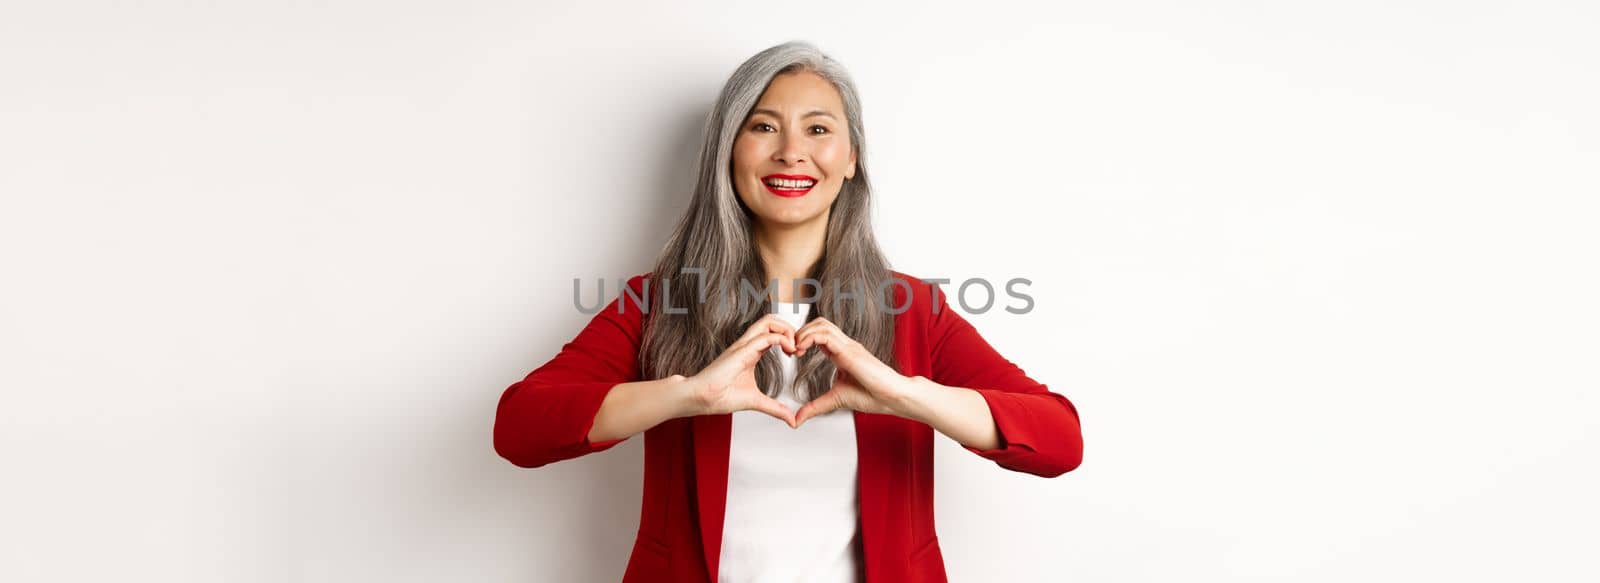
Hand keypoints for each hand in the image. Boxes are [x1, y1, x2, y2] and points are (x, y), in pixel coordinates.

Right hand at [685, 314, 799, 427]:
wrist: (700, 398)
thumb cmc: (720, 396)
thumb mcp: (756, 401)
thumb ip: (775, 408)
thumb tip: (791, 420)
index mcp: (751, 351)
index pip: (772, 331)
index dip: (788, 337)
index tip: (796, 354)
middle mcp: (748, 344)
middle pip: (771, 320)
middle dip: (790, 328)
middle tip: (798, 347)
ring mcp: (744, 345)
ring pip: (769, 321)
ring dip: (787, 330)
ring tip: (794, 347)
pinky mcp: (742, 351)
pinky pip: (766, 336)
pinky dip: (782, 339)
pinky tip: (789, 352)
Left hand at [791, 317, 916, 427]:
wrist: (892, 397)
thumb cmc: (872, 396)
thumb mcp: (835, 400)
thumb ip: (814, 407)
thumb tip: (797, 420)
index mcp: (842, 353)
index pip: (819, 334)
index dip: (803, 339)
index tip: (792, 353)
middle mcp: (845, 345)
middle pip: (819, 323)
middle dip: (801, 331)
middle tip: (790, 348)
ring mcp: (848, 345)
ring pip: (822, 324)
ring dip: (803, 333)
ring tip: (794, 348)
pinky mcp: (850, 350)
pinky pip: (825, 335)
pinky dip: (809, 338)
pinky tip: (801, 349)